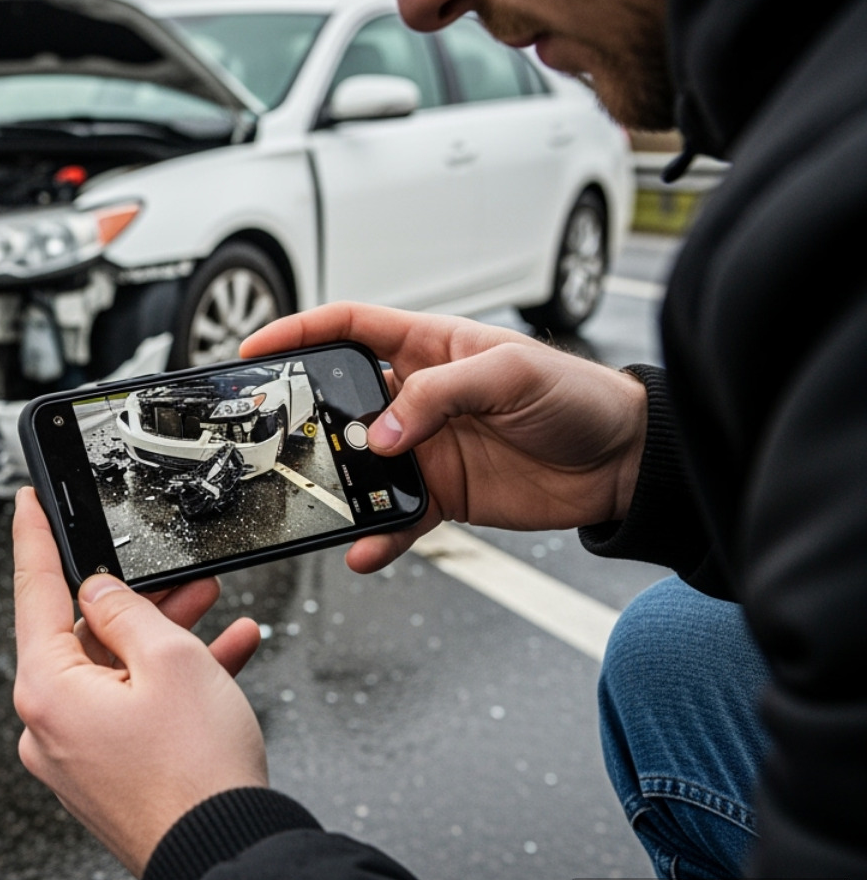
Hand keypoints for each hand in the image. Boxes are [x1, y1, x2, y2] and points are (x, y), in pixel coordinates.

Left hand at [11, 488, 266, 875]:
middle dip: (135, 601)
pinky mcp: (105, 777)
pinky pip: (130, 712)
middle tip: (174, 574)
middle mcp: (48, 727)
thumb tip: (99, 592)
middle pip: (82, 636)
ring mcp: (75, 757)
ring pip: (113, 673)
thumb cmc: (197, 775)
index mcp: (45, 691)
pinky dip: (169, 685)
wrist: (224, 857)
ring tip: (210, 611)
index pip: (33, 591)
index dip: (34, 538)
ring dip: (162, 639)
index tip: (27, 504)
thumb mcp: (170, 659)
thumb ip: (126, 610)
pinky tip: (222, 658)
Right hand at [240, 304, 647, 572]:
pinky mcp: (442, 494)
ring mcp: (427, 447)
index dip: (299, 332)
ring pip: (360, 465)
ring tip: (323, 501)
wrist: (625, 462)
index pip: (348, 328)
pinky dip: (377, 536)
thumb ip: (439, 395)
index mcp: (429, 346)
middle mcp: (418, 395)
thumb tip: (381, 434)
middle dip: (305, 416)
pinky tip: (365, 551)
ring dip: (339, 485)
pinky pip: (395, 518)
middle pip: (340, 400)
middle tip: (277, 436)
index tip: (254, 351)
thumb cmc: (578, 396)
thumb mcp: (510, 374)